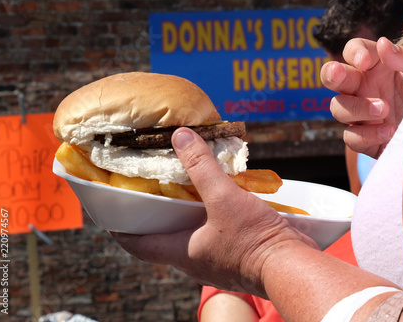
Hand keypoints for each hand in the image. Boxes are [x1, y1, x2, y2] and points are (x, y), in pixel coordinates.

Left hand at [111, 128, 317, 297]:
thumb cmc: (254, 239)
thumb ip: (202, 167)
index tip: (110, 209)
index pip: (137, 244)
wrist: (292, 266)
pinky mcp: (233, 255)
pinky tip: (215, 197)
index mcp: (182, 251)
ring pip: (188, 235)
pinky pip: (211, 234)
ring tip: (180, 187)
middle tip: (148, 188)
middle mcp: (193, 259)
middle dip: (153, 214)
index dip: (120, 227)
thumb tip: (180, 136)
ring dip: (181, 213)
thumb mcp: (224, 198)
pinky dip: (206, 216)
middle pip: (161, 237)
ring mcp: (214, 259)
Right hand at [321, 37, 402, 157]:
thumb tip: (383, 44)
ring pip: (337, 107)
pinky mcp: (365, 140)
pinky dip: (366, 135)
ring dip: (357, 107)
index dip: (354, 53)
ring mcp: (361, 115)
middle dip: (332, 74)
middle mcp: (363, 88)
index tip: (366, 61)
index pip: (353, 51)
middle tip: (340, 74)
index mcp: (376, 67)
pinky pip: (351, 137)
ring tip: (383, 109)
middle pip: (332, 76)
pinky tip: (388, 131)